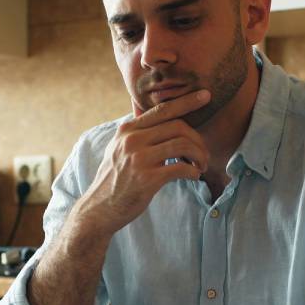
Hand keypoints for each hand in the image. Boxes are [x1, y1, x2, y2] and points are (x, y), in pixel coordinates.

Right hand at [78, 90, 210, 234]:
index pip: (162, 110)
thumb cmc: (114, 179)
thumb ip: (137, 133)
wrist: (99, 209)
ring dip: (199, 155)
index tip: (205, 96)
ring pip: (183, 145)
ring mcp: (139, 159)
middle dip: (198, 140)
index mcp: (127, 130)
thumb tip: (159, 118)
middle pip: (178, 126)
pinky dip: (193, 172)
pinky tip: (194, 176)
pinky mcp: (147, 179)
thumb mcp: (118, 149)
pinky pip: (181, 168)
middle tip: (203, 155)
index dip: (186, 102)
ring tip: (201, 166)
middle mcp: (132, 140)